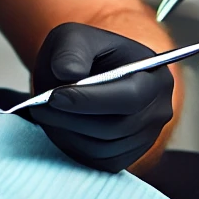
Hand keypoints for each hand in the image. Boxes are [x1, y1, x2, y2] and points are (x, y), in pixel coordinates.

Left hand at [29, 22, 172, 172]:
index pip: (130, 97)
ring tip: (44, 112)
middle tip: (40, 105)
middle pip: (117, 126)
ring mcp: (146, 136)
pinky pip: (100, 161)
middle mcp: (158, 109)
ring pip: (105, 147)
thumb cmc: (81, 51)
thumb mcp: (72, 37)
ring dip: (68, 132)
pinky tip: (59, 125)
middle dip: (73, 118)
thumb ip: (71, 51)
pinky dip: (74, 146)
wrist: (82, 72)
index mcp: (154, 74)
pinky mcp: (128, 155)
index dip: (91, 100)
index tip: (55, 96)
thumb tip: (69, 74)